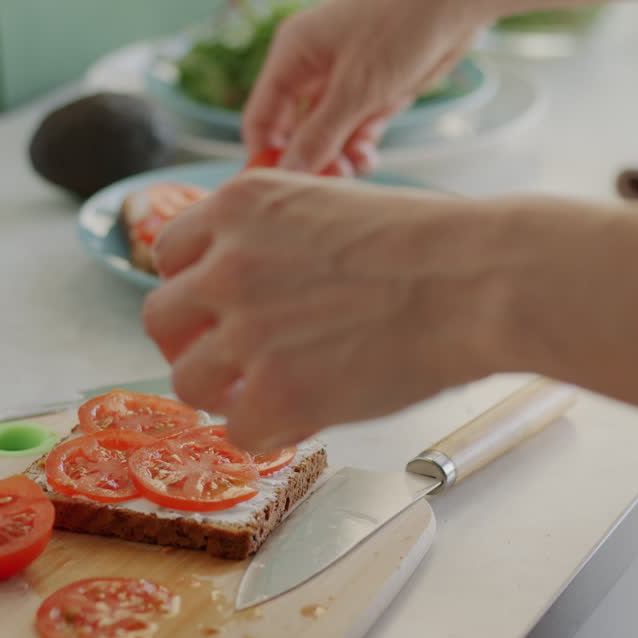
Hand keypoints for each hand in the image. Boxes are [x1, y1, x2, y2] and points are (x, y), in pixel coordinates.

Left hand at [142, 169, 500, 451]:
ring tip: (266, 395)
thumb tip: (244, 289)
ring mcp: (245, 330)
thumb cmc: (428, 243)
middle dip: (192, 343)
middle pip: (161, 318)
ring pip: (187, 380)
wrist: (476, 279)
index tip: (215, 312)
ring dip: (224, 393)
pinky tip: (305, 417)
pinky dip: (269, 430)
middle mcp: (226, 264)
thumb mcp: (326, 206)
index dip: (194, 290)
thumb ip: (270, 239)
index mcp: (239, 206)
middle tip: (229, 361)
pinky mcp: (275, 391)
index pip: (170, 254)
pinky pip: (238, 429)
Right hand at [243, 0, 487, 175]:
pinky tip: (368, 157)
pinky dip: (360, 147)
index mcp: (292, 56)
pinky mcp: (374, 90)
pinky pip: (356, 129)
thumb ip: (319, 136)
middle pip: (295, 131)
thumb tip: (286, 174)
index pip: (262, 117)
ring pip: (328, 135)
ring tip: (353, 169)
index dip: (265, 155)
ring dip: (337, 157)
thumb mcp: (355, 90)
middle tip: (325, 183)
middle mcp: (312, 68)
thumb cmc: (400, 26)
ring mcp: (344, 80)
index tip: (278, 189)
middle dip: (308, 159)